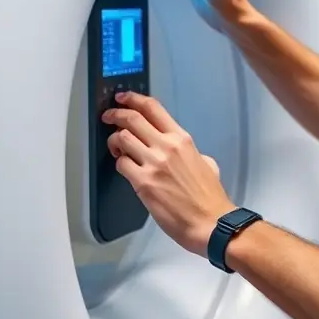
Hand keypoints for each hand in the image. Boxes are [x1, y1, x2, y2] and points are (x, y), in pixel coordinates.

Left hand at [102, 92, 235, 256]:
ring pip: (121, 138)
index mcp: (181, 139)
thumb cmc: (209, 197)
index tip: (122, 97)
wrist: (210, 221)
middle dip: (115, 115)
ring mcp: (153, 164)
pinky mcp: (143, 183)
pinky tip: (125, 168)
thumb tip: (180, 153)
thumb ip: (190, 152)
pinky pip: (121, 164)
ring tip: (116, 148)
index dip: (133, 98)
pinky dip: (119, 163)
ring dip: (114, 141)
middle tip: (109, 117)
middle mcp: (166, 146)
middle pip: (131, 118)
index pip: (152, 108)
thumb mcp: (206, 163)